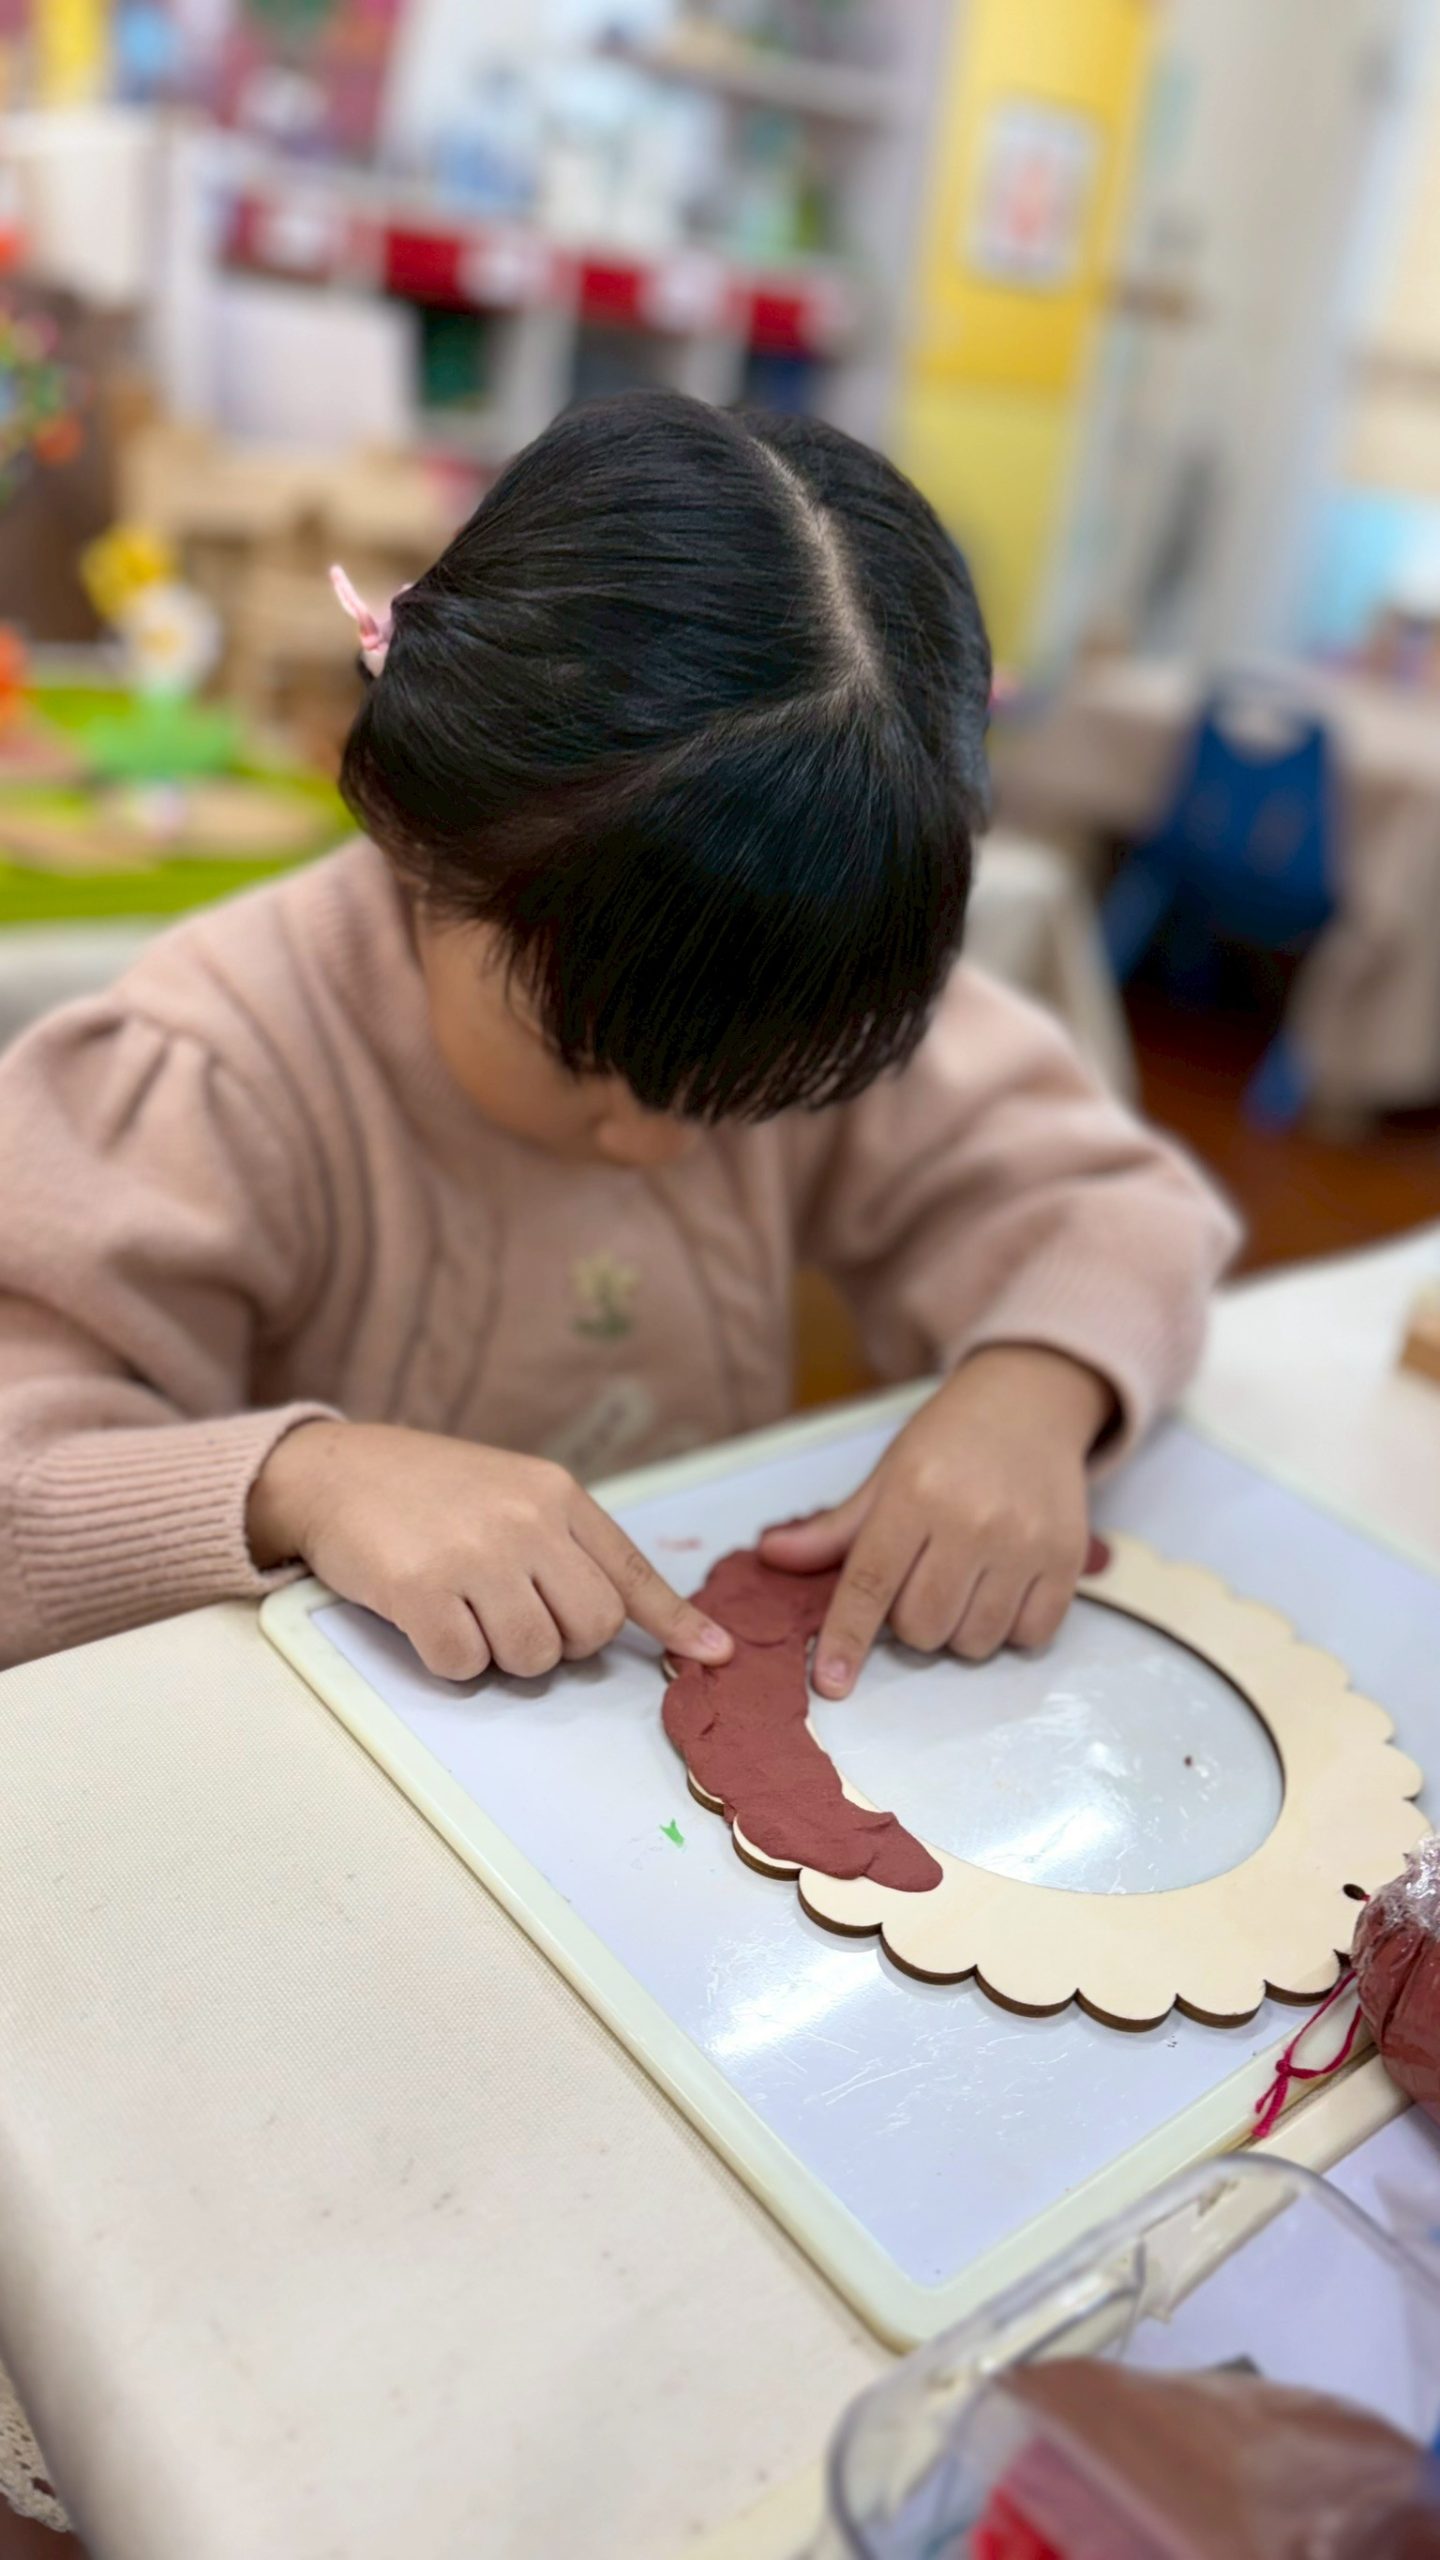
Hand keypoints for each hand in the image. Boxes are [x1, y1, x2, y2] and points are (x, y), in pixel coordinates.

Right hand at [248, 1420, 733, 1682]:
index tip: (714, 1655)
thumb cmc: (427, 1491)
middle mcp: (525, 1520)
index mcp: (555, 1494)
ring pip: (532, 1656)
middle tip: (514, 1617)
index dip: (675, 1620)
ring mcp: (473, 1553)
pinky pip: (465, 1665)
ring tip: (466, 1611)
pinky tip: (427, 1619)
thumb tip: (635, 1617)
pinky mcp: (420, 1587)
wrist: (332, 1470)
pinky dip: (449, 1660)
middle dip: (559, 1644)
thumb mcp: (512, 1493)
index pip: (630, 1569)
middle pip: (590, 1629)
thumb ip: (568, 1544)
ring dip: (500, 1656)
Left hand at [759, 1346, 1112, 1696]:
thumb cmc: (949, 1444)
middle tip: (922, 1582)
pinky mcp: (1068, 1560)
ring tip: (965, 1582)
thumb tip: (772, 1556)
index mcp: (915, 1494)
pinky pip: (1029, 1637)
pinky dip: (1010, 1629)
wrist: (1028, 1404)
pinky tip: (1003, 1588)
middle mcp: (973, 1520)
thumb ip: (834, 1529)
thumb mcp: (886, 1476)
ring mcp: (1025, 1543)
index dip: (847, 1637)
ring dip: (959, 1630)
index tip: (830, 1681)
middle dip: (911, 1624)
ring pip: (973, 1641)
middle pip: (922, 1627)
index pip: (871, 1583)